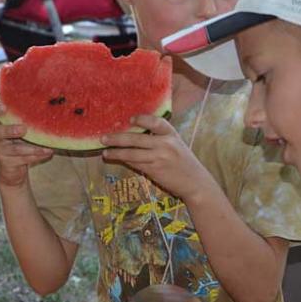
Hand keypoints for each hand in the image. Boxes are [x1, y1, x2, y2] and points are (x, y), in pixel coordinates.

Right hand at [0, 103, 51, 187]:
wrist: (14, 171)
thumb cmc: (20, 143)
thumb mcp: (21, 131)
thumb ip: (28, 121)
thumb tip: (50, 109)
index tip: (4, 107)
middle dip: (10, 130)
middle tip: (24, 129)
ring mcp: (0, 151)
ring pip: (15, 149)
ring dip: (32, 148)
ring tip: (46, 148)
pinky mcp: (7, 163)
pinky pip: (23, 159)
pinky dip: (37, 156)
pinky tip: (48, 152)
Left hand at [101, 115, 215, 200]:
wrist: (196, 183)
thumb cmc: (184, 163)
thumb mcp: (177, 145)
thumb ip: (160, 139)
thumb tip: (135, 134)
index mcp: (172, 135)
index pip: (157, 122)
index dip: (142, 119)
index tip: (130, 118)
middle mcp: (166, 144)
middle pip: (137, 138)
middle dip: (118, 138)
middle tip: (104, 137)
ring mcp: (159, 157)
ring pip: (132, 153)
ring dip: (116, 152)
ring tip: (105, 152)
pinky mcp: (154, 170)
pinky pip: (135, 163)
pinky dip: (124, 160)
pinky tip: (116, 159)